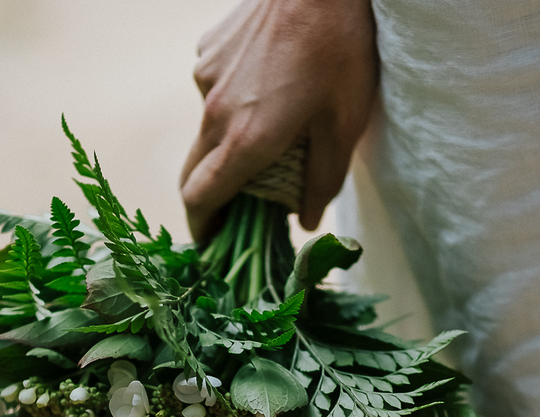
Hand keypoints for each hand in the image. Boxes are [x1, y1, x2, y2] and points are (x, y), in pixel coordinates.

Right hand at [181, 0, 378, 239]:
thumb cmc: (341, 50)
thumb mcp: (345, 123)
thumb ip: (322, 180)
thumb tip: (304, 222)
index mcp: (245, 139)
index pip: (200, 199)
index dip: (202, 229)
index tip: (212, 245)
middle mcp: (213, 111)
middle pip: (194, 171)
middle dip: (211, 196)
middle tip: (238, 208)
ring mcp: (205, 77)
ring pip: (207, 127)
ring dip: (230, 140)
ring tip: (273, 127)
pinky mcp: (207, 49)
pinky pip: (213, 89)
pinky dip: (234, 100)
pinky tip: (269, 81)